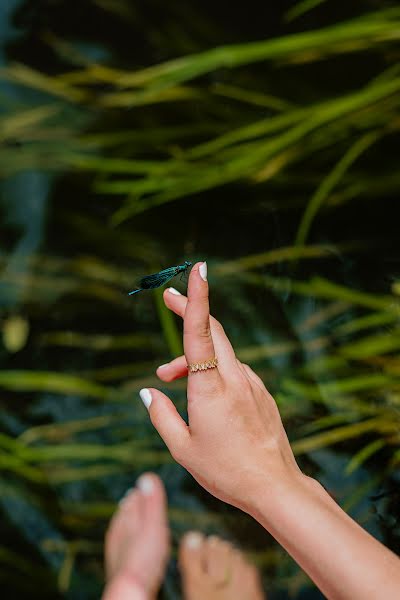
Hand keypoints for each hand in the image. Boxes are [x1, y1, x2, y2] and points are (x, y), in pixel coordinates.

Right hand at [140, 262, 302, 512]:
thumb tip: (147, 390)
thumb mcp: (181, 448)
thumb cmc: (224, 470)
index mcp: (210, 387)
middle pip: (213, 330)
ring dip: (194, 355)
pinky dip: (213, 370)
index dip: (198, 298)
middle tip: (169, 301)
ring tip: (169, 377)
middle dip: (191, 310)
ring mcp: (252, 383)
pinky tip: (204, 395)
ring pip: (221, 353)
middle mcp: (234, 377)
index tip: (199, 269)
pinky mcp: (261, 392)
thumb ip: (160, 414)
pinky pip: (234, 370)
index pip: (202, 331)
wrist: (274, 487)